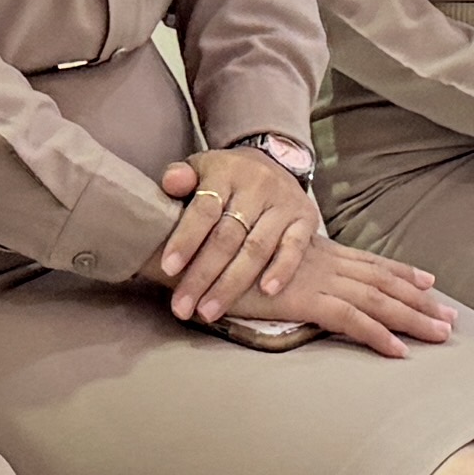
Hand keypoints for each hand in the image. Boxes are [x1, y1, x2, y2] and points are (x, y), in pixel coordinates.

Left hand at [149, 147, 316, 325]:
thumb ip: (180, 177)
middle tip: (183, 307)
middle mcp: (257, 186)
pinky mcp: (305, 219)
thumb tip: (171, 182)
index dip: (186, 239)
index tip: (168, 269)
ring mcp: (283, 203)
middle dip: (203, 275)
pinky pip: (294, 248)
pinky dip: (282, 270)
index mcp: (225, 173)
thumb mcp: (200, 168)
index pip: (204, 209)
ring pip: (256, 249)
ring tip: (209, 311)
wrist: (275, 163)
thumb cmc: (227, 177)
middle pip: (227, 236)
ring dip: (232, 284)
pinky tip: (266, 293)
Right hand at [223, 232, 453, 354]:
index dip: (401, 272)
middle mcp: (322, 260)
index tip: (429, 282)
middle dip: (421, 299)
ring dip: (413, 318)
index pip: (368, 261)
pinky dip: (378, 335)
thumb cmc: (218, 254)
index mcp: (315, 250)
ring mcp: (315, 278)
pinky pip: (350, 319)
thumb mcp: (259, 260)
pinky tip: (399, 351)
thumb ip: (281, 268)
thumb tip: (291, 281)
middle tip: (451, 318)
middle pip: (384, 281)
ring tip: (442, 335)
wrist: (194, 246)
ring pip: (378, 299)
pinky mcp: (303, 299)